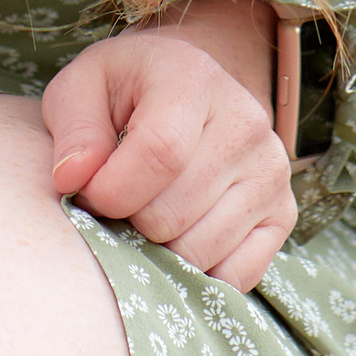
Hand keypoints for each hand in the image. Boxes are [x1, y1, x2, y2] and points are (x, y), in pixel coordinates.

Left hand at [42, 0, 294, 292]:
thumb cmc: (123, 93)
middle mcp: (246, 124)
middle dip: (127, 222)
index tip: (85, 194)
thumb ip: (74, 131)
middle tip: (115, 202)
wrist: (183, 90)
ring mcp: (272, 171)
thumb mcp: (81, 89)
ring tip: (145, 213)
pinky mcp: (283, 213)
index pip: (160, 153)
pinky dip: (196, 273)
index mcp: (193, 79)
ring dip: (157, 250)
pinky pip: (234, 276)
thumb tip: (73, 180)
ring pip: (200, 251)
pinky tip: (177, 236)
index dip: (112, 190)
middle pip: (174, 213)